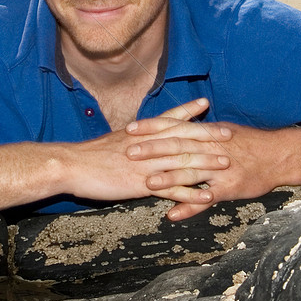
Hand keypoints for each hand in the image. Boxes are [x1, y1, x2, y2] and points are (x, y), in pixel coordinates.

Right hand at [57, 98, 232, 204]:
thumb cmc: (88, 155)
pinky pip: (172, 189)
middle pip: (182, 137)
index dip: (187, 111)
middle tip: (229, 132)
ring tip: (226, 163)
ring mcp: (146, 164)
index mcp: (138, 133)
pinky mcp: (142, 184)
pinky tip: (206, 196)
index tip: (204, 103)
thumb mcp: (112, 141)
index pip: (167, 118)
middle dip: (207, 135)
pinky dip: (190, 193)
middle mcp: (146, 145)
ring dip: (205, 162)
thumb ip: (130, 139)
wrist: (71, 166)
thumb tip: (137, 135)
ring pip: (181, 160)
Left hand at [126, 106, 290, 221]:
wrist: (280, 156)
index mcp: (207, 133)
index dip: (152, 127)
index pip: (175, 126)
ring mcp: (220, 169)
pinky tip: (172, 215)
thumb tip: (180, 124)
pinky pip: (206, 199)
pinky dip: (189, 207)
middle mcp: (211, 149)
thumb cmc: (250, 143)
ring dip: (168, 178)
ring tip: (146, 183)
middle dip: (152, 150)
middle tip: (128, 153)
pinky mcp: (229, 188)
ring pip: (191, 173)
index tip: (130, 128)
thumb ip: (200, 130)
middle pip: (178, 148)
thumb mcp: (223, 130)